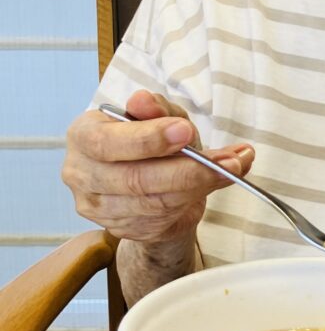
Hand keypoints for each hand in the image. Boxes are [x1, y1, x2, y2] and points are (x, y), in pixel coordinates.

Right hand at [62, 89, 254, 243]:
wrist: (153, 178)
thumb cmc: (151, 139)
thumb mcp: (159, 115)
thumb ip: (155, 108)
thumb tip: (143, 101)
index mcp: (84, 136)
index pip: (107, 142)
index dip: (147, 139)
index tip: (185, 131)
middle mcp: (83, 176)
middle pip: (134, 179)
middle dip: (187, 169)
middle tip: (227, 159)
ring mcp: (101, 209)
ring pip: (155, 203)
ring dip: (202, 184)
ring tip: (236, 165)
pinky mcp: (125, 230)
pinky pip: (166, 218)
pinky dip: (200, 198)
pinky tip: (222, 179)